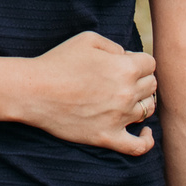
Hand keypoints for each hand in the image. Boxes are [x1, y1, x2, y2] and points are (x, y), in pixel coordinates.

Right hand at [17, 32, 158, 154]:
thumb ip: (114, 45)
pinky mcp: (107, 137)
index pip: (150, 64)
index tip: (121, 63)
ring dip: (141, 103)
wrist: (34, 91)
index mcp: (125, 67)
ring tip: (126, 99)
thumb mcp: (88, 39)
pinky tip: (145, 133)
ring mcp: (119, 117)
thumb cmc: (58, 61)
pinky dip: (146, 141)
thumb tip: (127, 57)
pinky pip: (138, 147)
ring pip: (148, 110)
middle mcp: (127, 93)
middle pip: (151, 86)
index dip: (137, 61)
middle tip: (119, 80)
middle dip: (140, 79)